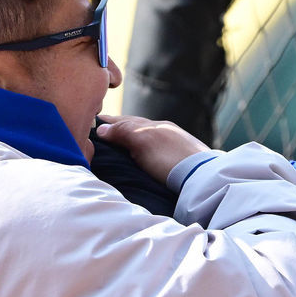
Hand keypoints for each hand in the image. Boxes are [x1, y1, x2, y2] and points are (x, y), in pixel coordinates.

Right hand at [95, 115, 209, 184]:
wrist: (202, 176)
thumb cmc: (170, 158)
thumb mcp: (143, 142)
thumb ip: (123, 132)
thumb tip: (102, 128)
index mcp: (153, 126)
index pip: (124, 120)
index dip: (108, 122)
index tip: (93, 122)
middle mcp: (164, 130)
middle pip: (136, 126)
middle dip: (119, 127)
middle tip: (103, 131)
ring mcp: (174, 142)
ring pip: (147, 136)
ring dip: (132, 137)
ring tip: (120, 144)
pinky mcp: (181, 156)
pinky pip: (156, 146)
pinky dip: (144, 147)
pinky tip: (144, 154)